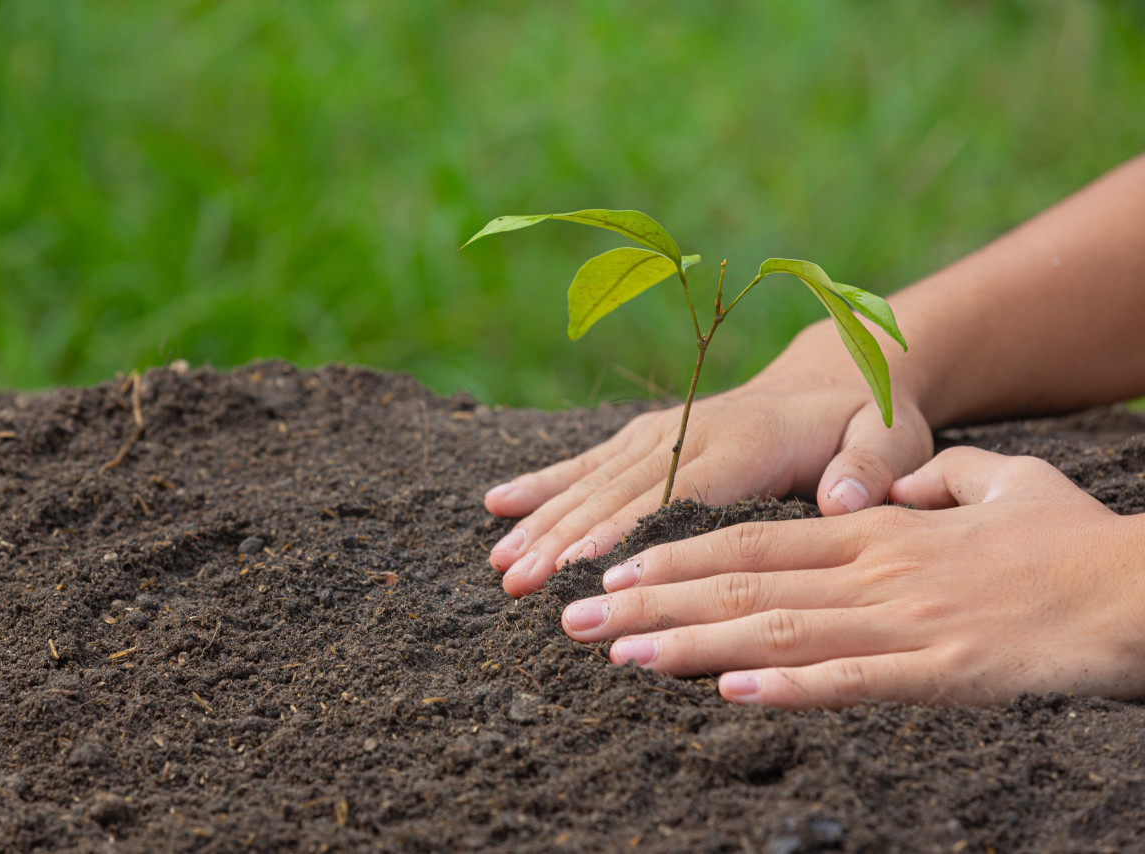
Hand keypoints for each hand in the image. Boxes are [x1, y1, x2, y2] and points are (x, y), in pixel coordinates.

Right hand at [485, 330, 932, 597]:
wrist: (837, 370)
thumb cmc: (867, 418)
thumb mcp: (893, 437)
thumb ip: (872, 467)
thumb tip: (843, 499)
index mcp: (747, 443)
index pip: (678, 495)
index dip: (627, 531)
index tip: (580, 568)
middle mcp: (694, 432)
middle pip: (619, 493)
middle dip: (565, 539)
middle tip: (518, 583)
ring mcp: (665, 430)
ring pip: (594, 480)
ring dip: (544, 520)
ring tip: (500, 565)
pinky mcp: (650, 435)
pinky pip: (590, 460)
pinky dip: (544, 482)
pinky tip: (498, 504)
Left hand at [559, 447, 1144, 707]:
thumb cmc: (1074, 544)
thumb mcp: (998, 487)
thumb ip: (935, 484)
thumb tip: (892, 492)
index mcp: (873, 531)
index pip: (750, 541)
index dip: (674, 553)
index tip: (610, 566)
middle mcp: (871, 570)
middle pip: (740, 582)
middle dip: (649, 599)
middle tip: (571, 615)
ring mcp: (902, 619)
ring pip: (776, 628)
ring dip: (689, 642)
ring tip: (617, 652)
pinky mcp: (942, 668)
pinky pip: (853, 680)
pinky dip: (789, 685)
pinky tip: (729, 693)